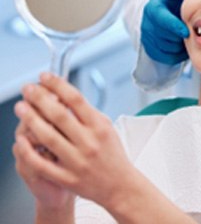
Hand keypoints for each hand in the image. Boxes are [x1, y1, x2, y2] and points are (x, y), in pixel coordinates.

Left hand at [13, 73, 140, 209]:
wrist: (119, 185)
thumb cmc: (112, 154)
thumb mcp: (107, 128)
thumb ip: (88, 113)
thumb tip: (65, 95)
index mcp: (99, 127)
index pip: (76, 99)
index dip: (58, 85)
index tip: (45, 77)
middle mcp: (89, 143)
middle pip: (59, 115)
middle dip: (40, 98)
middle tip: (28, 89)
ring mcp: (77, 161)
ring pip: (48, 137)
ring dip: (31, 120)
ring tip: (21, 107)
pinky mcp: (67, 178)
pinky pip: (42, 163)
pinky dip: (29, 150)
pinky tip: (21, 139)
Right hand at [141, 0, 189, 64]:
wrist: (166, 17)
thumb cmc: (173, 4)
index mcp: (153, 10)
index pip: (161, 20)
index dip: (174, 27)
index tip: (186, 32)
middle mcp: (147, 24)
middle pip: (165, 37)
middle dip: (179, 36)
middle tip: (190, 32)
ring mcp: (147, 38)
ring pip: (166, 48)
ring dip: (179, 45)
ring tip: (185, 37)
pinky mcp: (150, 50)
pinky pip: (165, 57)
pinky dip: (176, 54)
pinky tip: (181, 45)